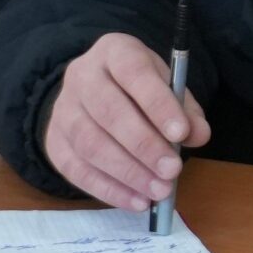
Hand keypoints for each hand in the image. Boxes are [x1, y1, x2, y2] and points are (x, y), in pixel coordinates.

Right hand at [44, 32, 210, 210]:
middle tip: (173, 170)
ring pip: (90, 144)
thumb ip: (185, 109)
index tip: (182, 133)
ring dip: (128, 172)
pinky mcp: (54, 141)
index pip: (134, 73)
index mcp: (114, 51)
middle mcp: (82, 76)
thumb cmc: (140, 87)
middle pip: (109, 112)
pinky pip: (76, 170)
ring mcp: (62, 109)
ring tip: (160, 191)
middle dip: (144, 145)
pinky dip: (109, 189)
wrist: (95, 89)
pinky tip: (136, 201)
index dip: (157, 103)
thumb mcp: (168, 85)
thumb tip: (198, 135)